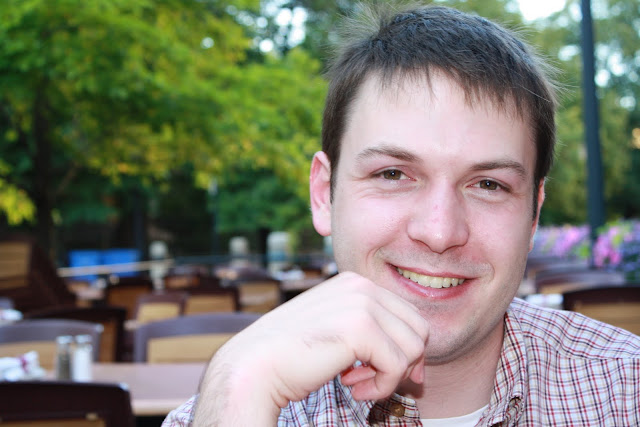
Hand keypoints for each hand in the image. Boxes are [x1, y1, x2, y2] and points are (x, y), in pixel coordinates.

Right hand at [193, 271, 428, 425]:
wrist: (254, 366)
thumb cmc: (291, 356)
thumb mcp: (336, 334)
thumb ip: (372, 337)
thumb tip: (417, 366)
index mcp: (354, 282)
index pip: (406, 315)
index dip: (403, 351)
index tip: (381, 374)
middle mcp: (361, 285)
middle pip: (418, 330)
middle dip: (403, 363)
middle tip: (371, 382)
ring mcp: (361, 303)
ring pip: (414, 348)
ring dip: (390, 377)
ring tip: (358, 385)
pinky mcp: (360, 327)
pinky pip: (398, 365)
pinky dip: (382, 387)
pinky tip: (354, 390)